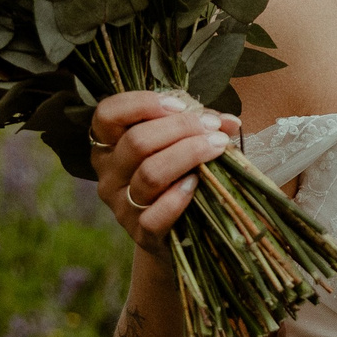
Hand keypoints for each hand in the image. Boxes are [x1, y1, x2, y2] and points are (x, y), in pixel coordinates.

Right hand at [91, 90, 241, 258]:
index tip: (179, 105)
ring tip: (216, 147)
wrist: (175, 233)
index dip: (142, 104)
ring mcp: (121, 205)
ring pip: (150, 174)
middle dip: (180, 128)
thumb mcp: (180, 143)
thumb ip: (199, 126)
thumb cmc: (176, 177)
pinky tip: (197, 183)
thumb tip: (229, 121)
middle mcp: (108, 175)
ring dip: (188, 154)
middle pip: (137, 141)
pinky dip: (179, 196)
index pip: (107, 114)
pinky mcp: (140, 233)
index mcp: (108, 146)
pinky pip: (156, 214)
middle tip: (212, 128)